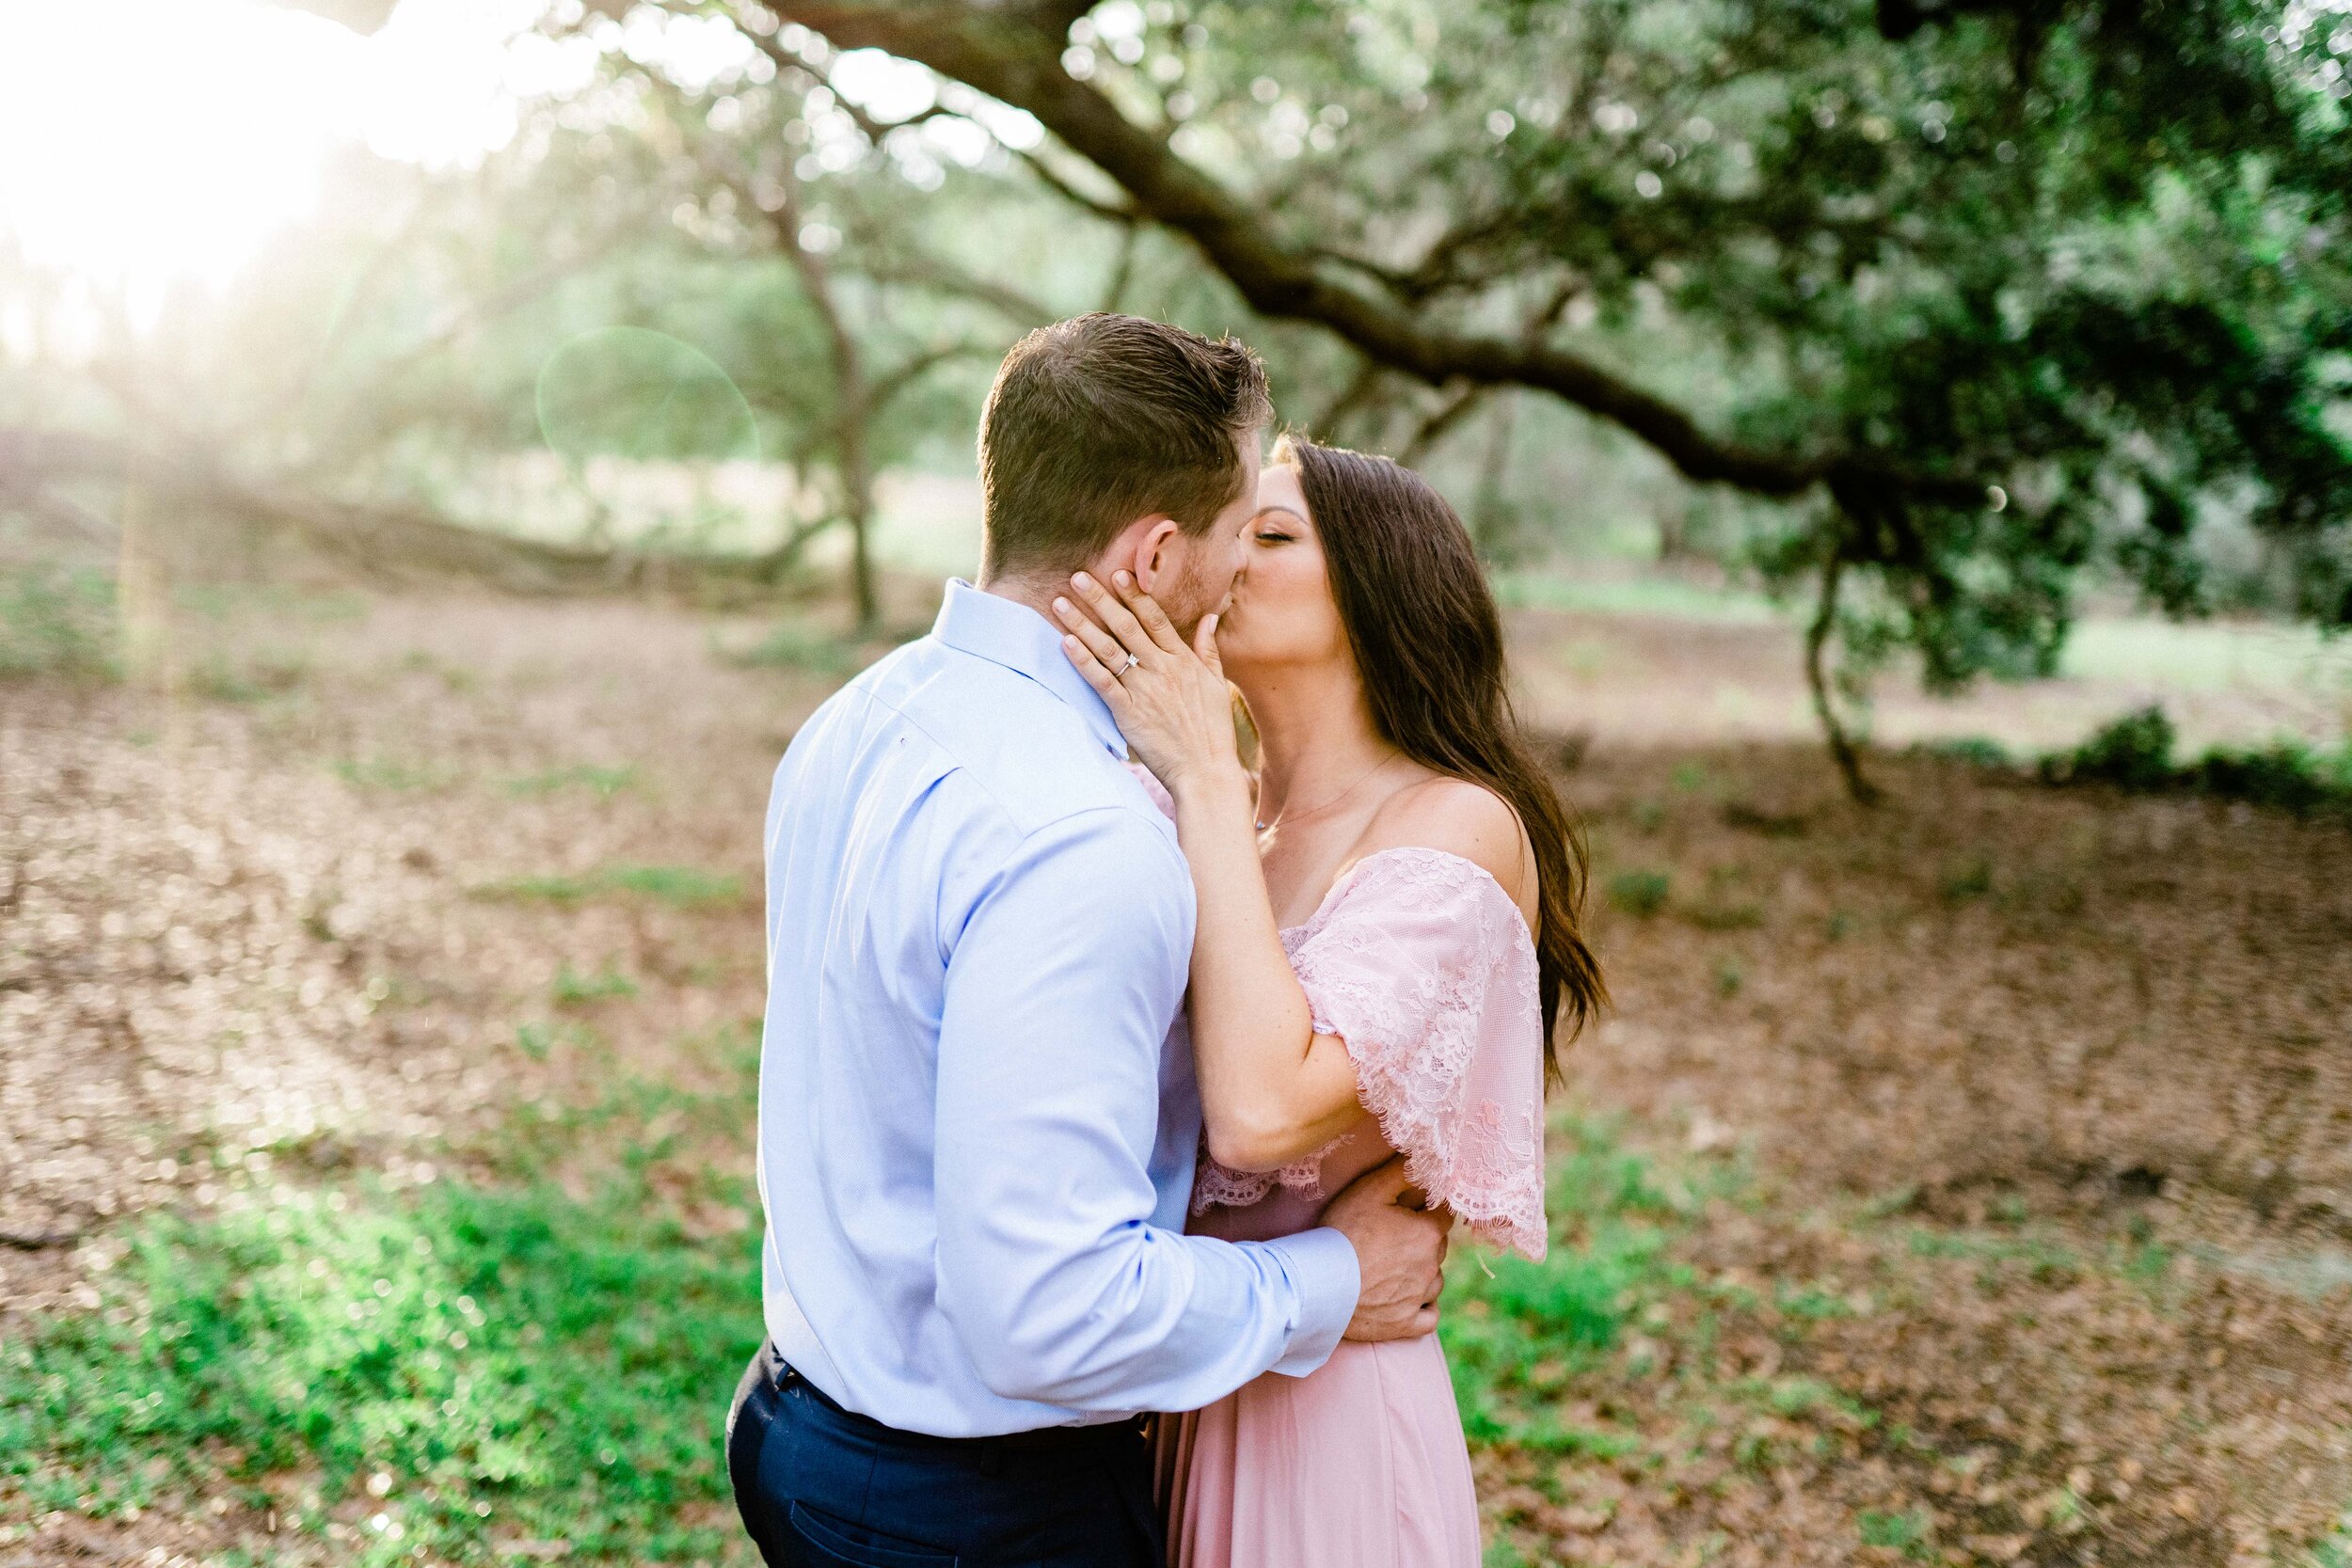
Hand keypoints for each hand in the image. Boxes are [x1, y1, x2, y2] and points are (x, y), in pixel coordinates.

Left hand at [1054, 571, 1244, 796]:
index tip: (1117, 573)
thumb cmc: (1212, 730)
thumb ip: (1208, 648)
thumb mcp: (1216, 684)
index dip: (1134, 595)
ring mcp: (1144, 690)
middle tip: (1077, 577)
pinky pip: (1102, 681)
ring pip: (1108, 648)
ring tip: (1060, 604)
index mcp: (1182, 660)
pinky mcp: (1128, 712)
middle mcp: (1161, 669)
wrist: (1205, 770)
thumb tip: (1209, 618)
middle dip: (1100, 599)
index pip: (1155, 618)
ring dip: (1082, 623)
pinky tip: (1065, 643)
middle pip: (1126, 626)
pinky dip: (1083, 661)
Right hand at [1320, 1157, 1451, 1341]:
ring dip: (1422, 1273)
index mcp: (1428, 1232)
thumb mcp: (1369, 1190)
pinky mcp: (1407, 1324)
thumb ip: (1402, 1172)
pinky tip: (1406, 1298)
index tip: (1407, 1211)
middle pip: (1438, 1246)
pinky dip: (1423, 1307)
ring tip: (1390, 1268)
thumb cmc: (1343, 1232)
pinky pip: (1430, 1315)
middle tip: (1390, 1237)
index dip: (1425, 1210)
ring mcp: (1420, 1297)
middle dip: (1422, 1239)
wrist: (1318, 1284)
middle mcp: (1431, 1265)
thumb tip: (1425, 1160)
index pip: (1443, 1214)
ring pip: (1435, 1280)